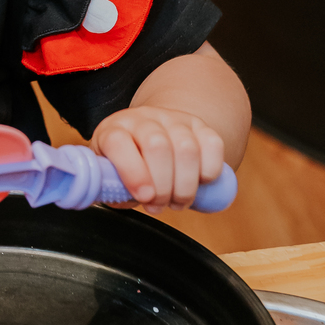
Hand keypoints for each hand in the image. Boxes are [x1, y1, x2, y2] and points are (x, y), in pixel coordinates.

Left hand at [90, 106, 226, 210]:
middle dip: (163, 186)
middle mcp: (142, 119)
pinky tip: (200, 183)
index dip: (132, 172)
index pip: (118, 142)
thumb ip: (111, 188)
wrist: (152, 135)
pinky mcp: (199, 125)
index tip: (144, 197)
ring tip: (179, 201)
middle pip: (157, 146)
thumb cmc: (128, 164)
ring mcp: (172, 118)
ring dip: (186, 185)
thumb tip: (115, 197)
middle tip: (160, 206)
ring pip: (186, 148)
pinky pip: (213, 144)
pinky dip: (210, 171)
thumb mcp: (112, 175)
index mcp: (114, 130)